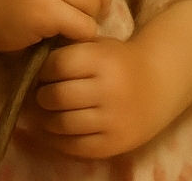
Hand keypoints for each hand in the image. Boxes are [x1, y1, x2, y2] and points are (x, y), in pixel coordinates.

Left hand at [27, 37, 169, 158]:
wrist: (159, 83)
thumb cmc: (120, 60)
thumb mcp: (98, 45)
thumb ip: (70, 51)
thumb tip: (32, 66)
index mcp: (102, 60)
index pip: (58, 65)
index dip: (43, 69)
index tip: (42, 72)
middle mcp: (108, 89)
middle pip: (57, 96)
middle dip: (42, 95)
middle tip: (41, 94)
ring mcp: (112, 119)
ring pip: (63, 124)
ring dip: (46, 119)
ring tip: (45, 112)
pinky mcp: (114, 143)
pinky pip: (76, 147)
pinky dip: (58, 140)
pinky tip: (54, 130)